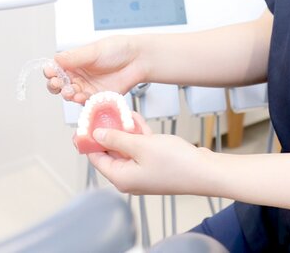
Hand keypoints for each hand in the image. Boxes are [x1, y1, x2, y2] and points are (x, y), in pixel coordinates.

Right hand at [43, 35, 145, 103]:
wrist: (139, 60)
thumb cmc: (119, 50)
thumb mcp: (95, 50)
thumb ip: (75, 57)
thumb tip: (55, 59)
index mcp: (75, 61)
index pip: (56, 68)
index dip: (51, 72)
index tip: (51, 72)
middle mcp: (79, 75)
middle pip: (60, 84)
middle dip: (56, 85)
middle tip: (58, 84)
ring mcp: (87, 87)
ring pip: (70, 94)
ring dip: (67, 94)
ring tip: (70, 92)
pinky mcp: (97, 97)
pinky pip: (85, 102)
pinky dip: (81, 101)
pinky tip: (81, 97)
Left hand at [88, 113, 216, 195]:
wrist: (205, 172)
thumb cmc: (176, 164)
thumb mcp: (141, 146)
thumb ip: (117, 139)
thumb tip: (97, 135)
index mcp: (121, 178)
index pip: (96, 158)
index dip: (88, 140)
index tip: (84, 123)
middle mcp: (129, 178)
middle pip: (110, 153)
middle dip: (107, 132)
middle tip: (102, 112)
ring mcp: (143, 172)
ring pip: (126, 148)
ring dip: (123, 130)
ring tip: (118, 111)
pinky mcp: (155, 165)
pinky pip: (140, 149)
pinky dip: (138, 135)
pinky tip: (136, 119)